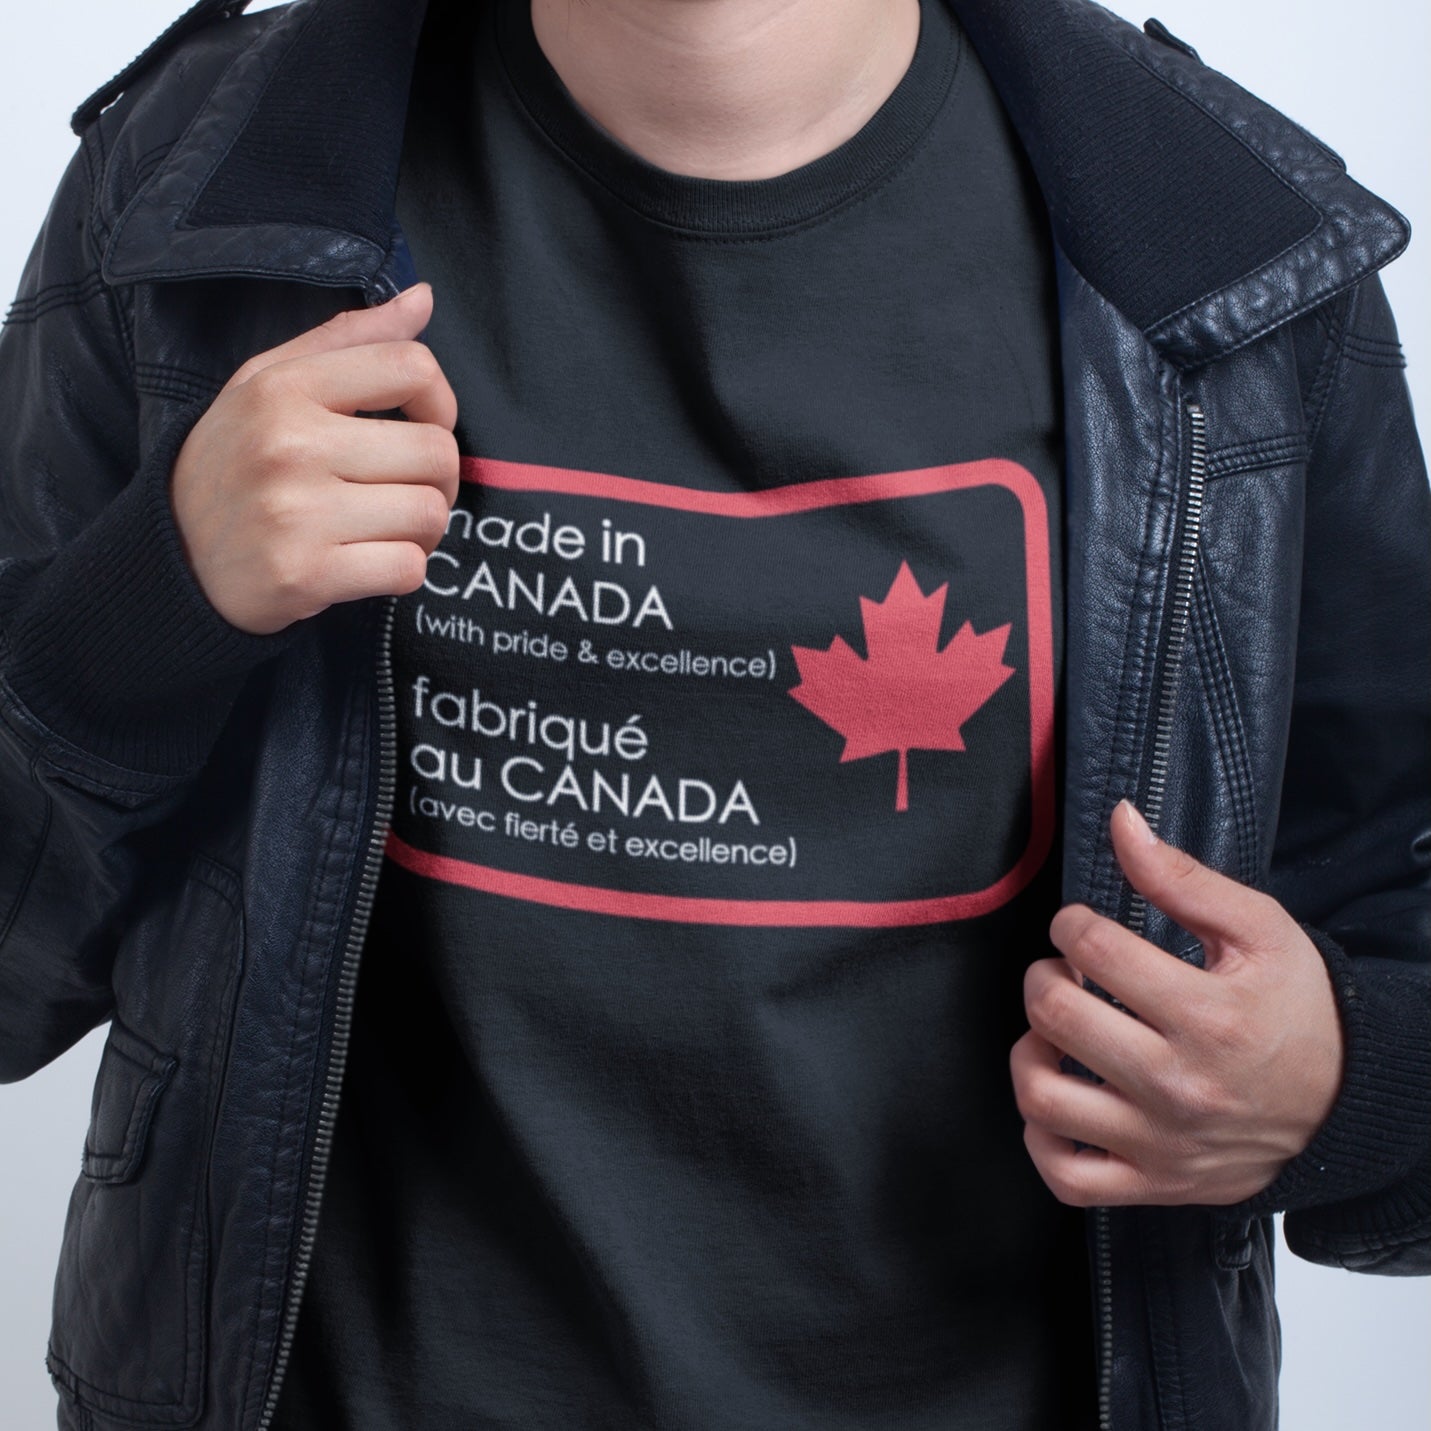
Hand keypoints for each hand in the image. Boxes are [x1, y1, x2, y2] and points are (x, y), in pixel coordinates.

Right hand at [169, 281, 459, 635]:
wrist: (172, 557)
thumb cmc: (235, 463)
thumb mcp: (269, 383)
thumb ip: (349, 339)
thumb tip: (423, 297)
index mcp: (284, 388)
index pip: (411, 367)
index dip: (440, 401)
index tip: (423, 424)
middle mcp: (289, 445)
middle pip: (436, 451)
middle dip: (438, 478)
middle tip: (404, 490)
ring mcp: (296, 513)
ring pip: (428, 512)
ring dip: (424, 530)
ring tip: (385, 527)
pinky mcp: (306, 575)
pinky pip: (407, 568)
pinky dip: (402, 570)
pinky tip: (368, 562)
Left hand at [1010, 798, 1343, 1206]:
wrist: (1344, 1104)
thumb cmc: (1297, 1010)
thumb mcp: (1259, 929)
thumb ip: (1181, 876)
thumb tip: (1120, 821)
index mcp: (1207, 1015)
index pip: (1093, 950)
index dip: (1070, 925)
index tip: (1081, 928)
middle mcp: (1178, 1084)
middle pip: (1055, 1016)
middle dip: (1044, 977)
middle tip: (1065, 972)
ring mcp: (1160, 1143)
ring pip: (1042, 1098)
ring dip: (1030, 1052)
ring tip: (1055, 1032)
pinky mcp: (1151, 1184)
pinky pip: (1064, 1175)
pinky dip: (1040, 1135)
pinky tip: (1058, 1096)